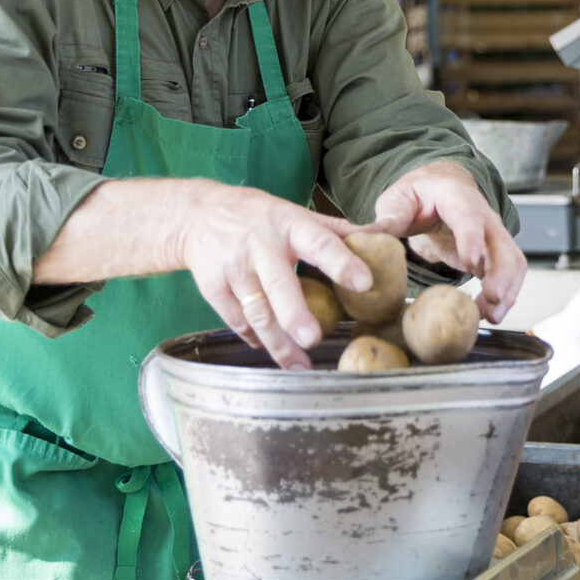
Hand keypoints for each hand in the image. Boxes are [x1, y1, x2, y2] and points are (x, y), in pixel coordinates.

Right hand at [174, 181, 372, 371]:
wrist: (197, 214)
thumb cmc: (259, 216)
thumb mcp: (295, 213)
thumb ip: (335, 229)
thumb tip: (382, 235)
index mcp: (289, 225)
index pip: (320, 242)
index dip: (342, 262)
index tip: (363, 281)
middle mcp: (260, 247)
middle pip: (279, 285)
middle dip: (295, 315)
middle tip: (313, 338)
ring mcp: (234, 269)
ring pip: (257, 313)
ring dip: (277, 343)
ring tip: (299, 366)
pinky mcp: (213, 289)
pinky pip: (238, 321)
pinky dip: (256, 339)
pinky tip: (273, 352)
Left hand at [373, 160, 526, 322]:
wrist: (439, 188)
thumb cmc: (418, 195)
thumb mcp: (398, 200)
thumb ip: (388, 218)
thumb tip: (364, 236)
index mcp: (455, 196)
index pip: (468, 215)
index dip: (472, 238)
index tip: (472, 263)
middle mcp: (483, 214)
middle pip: (501, 242)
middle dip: (501, 272)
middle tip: (492, 299)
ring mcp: (493, 234)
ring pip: (513, 260)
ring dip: (508, 289)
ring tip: (491, 316)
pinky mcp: (496, 253)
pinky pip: (510, 273)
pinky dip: (506, 295)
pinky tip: (487, 314)